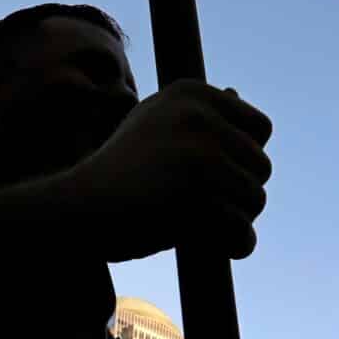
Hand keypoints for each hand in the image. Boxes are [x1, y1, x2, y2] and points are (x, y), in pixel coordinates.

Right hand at [51, 80, 271, 261]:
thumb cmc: (117, 173)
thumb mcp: (152, 126)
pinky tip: (214, 247)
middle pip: (262, 166)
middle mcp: (198, 116)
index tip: (209, 179)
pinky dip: (234, 245)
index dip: (242, 160)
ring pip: (255, 199)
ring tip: (202, 225)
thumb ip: (196, 114)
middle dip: (240, 195)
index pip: (260, 129)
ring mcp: (197, 154)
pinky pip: (241, 229)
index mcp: (192, 93)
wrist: (76, 209)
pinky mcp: (194, 196)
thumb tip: (235, 91)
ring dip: (236, 221)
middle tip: (204, 210)